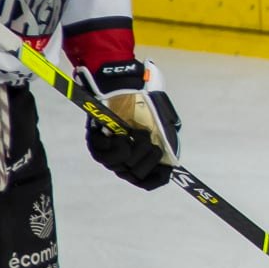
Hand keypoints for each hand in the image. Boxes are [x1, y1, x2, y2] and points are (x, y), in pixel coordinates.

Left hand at [81, 59, 180, 190]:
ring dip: (134, 149)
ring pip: (121, 168)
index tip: (164, 169)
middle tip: (149, 138)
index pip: (147, 181)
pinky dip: (119, 145)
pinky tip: (123, 133)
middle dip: (147, 158)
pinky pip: (107, 157)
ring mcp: (109, 154)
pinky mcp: (96, 145)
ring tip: (136, 132)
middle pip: (135, 176)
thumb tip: (173, 165)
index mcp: (142, 156)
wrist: (125, 85)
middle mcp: (124, 159)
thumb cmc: (146, 102)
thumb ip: (169, 144)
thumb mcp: (165, 124)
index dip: (155, 178)